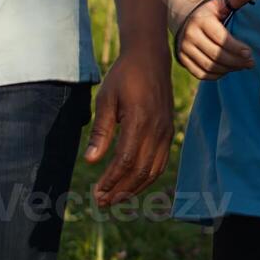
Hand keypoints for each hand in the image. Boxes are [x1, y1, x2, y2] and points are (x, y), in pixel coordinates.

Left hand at [83, 47, 173, 205]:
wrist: (150, 58)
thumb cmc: (124, 77)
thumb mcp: (106, 99)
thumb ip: (101, 131)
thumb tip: (91, 161)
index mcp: (139, 120)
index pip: (125, 160)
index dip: (110, 180)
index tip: (96, 191)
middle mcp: (157, 129)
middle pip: (140, 170)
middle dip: (120, 190)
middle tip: (101, 201)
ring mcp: (166, 131)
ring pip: (153, 170)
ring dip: (134, 188)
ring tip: (115, 198)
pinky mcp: (168, 131)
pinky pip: (161, 162)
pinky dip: (147, 177)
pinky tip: (132, 183)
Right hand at [174, 0, 255, 80]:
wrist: (183, 16)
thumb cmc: (208, 10)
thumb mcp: (220, 2)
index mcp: (201, 20)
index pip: (220, 39)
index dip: (236, 48)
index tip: (249, 53)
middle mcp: (190, 36)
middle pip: (215, 55)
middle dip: (236, 61)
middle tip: (250, 63)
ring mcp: (184, 49)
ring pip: (209, 66)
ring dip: (228, 69)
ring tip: (242, 66)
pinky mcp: (182, 59)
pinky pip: (200, 73)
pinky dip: (215, 75)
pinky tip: (227, 70)